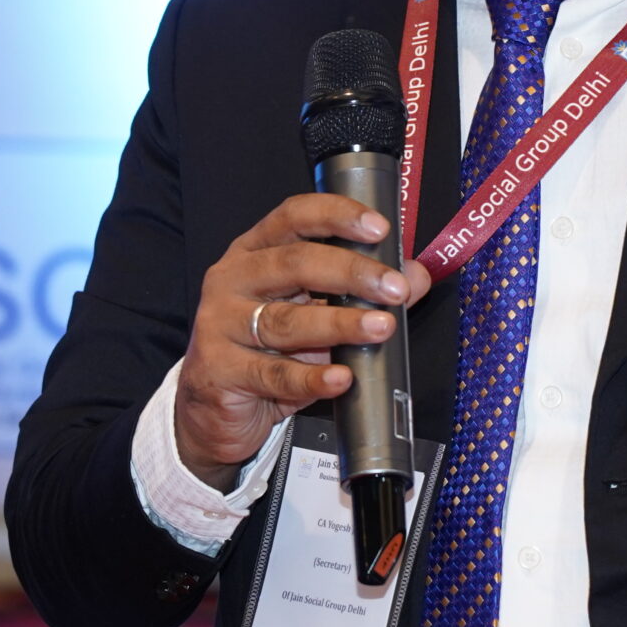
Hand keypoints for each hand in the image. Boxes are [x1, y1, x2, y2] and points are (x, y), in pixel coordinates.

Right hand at [174, 194, 431, 490]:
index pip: (294, 217)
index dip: (337, 217)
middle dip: (352, 273)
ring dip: (341, 324)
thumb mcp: (314, 311)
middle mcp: (233, 280)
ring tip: (381, 328)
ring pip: (287, 321)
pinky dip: (313, 376)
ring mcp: (219, 325)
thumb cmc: (267, 350)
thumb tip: (414, 276)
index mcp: (255, 251)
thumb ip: (362, 290)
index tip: (379, 229)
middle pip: (295, 264)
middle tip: (393, 289)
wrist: (213, 409)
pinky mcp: (218, 370)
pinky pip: (274, 374)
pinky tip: (342, 377)